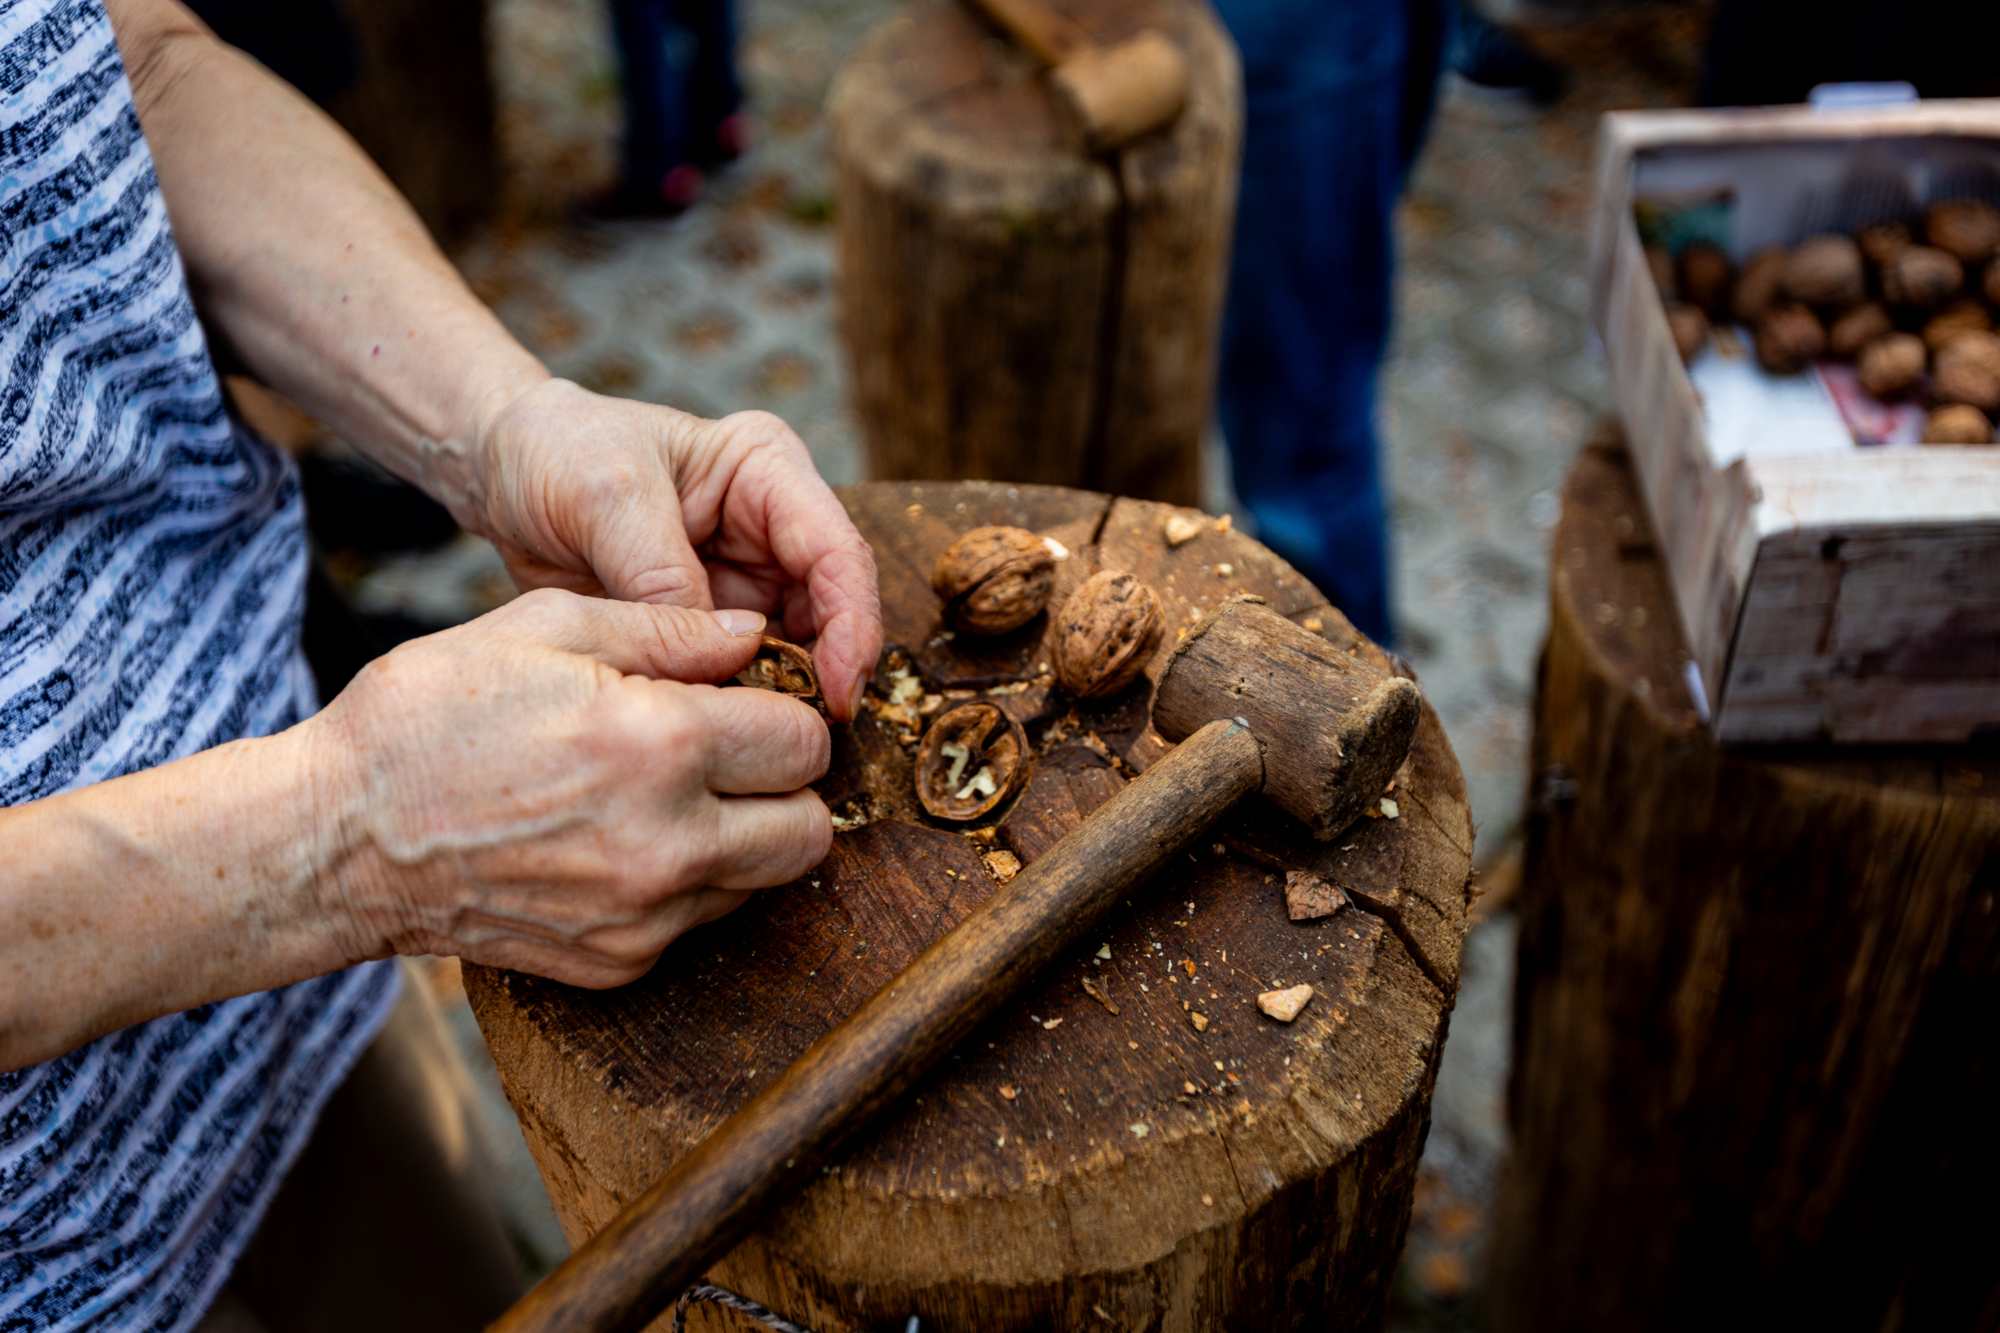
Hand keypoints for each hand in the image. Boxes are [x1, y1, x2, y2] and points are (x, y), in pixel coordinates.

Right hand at [310, 589, 829, 987]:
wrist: (338, 841)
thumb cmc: (429, 715)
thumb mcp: (545, 628)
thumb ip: (667, 628)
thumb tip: (752, 632)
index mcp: (659, 745)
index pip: (804, 741)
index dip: (786, 713)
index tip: (748, 703)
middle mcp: (667, 843)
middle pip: (811, 830)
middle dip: (787, 786)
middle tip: (734, 757)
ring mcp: (644, 916)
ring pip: (765, 882)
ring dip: (744, 838)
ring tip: (672, 797)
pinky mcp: (618, 964)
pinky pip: (699, 921)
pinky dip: (685, 883)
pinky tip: (621, 841)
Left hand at [463, 379, 881, 719]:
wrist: (505, 472)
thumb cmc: (559, 451)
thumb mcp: (606, 498)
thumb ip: (662, 575)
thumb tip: (712, 656)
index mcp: (766, 470)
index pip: (838, 551)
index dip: (852, 624)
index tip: (837, 689)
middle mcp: (772, 526)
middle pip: (833, 609)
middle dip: (827, 673)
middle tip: (808, 737)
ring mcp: (746, 578)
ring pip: (798, 650)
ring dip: (786, 696)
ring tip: (760, 741)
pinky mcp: (713, 623)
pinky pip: (744, 672)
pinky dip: (740, 704)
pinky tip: (722, 732)